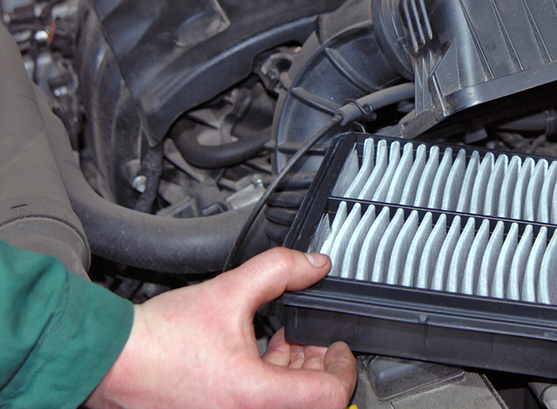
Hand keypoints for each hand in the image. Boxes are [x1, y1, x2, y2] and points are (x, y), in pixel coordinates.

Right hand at [86, 248, 355, 408]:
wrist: (111, 360)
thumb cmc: (158, 339)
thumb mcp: (228, 291)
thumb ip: (279, 270)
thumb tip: (314, 264)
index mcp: (255, 396)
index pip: (329, 396)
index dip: (343, 367)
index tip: (338, 347)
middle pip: (309, 402)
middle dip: (315, 365)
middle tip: (310, 339)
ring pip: (284, 406)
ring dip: (292, 374)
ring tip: (283, 343)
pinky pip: (258, 407)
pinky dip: (268, 384)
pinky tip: (258, 356)